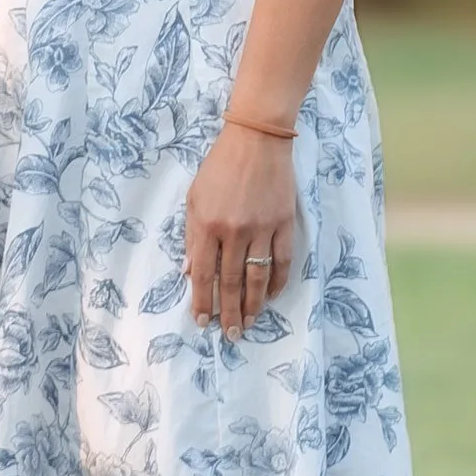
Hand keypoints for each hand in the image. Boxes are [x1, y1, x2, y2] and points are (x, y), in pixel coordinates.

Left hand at [184, 117, 298, 337]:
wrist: (257, 140)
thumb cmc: (220, 167)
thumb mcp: (195, 197)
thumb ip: (192, 236)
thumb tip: (191, 272)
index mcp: (207, 224)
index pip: (203, 273)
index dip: (202, 301)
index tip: (202, 321)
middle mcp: (234, 231)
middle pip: (230, 282)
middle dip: (228, 312)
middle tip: (230, 335)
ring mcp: (262, 228)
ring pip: (257, 277)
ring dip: (253, 305)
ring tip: (250, 323)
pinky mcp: (284, 223)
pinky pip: (282, 261)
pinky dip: (278, 282)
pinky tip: (272, 296)